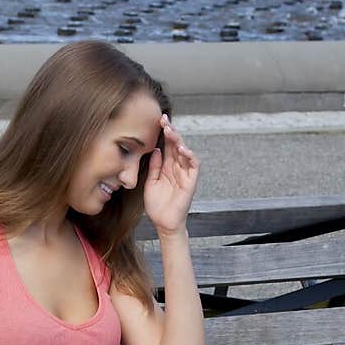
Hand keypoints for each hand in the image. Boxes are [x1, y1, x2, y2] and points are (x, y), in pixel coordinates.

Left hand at [143, 115, 199, 235]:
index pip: (166, 146)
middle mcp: (176, 168)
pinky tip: (182, 149)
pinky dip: (189, 156)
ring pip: (185, 152)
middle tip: (163, 120)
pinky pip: (194, 165)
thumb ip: (154, 166)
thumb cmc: (157, 206)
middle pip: (175, 145)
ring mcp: (185, 174)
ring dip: (178, 140)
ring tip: (170, 131)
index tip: (156, 121)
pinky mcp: (191, 181)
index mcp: (166, 167)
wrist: (163, 223)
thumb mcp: (150, 182)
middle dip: (170, 132)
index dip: (163, 134)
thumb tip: (156, 149)